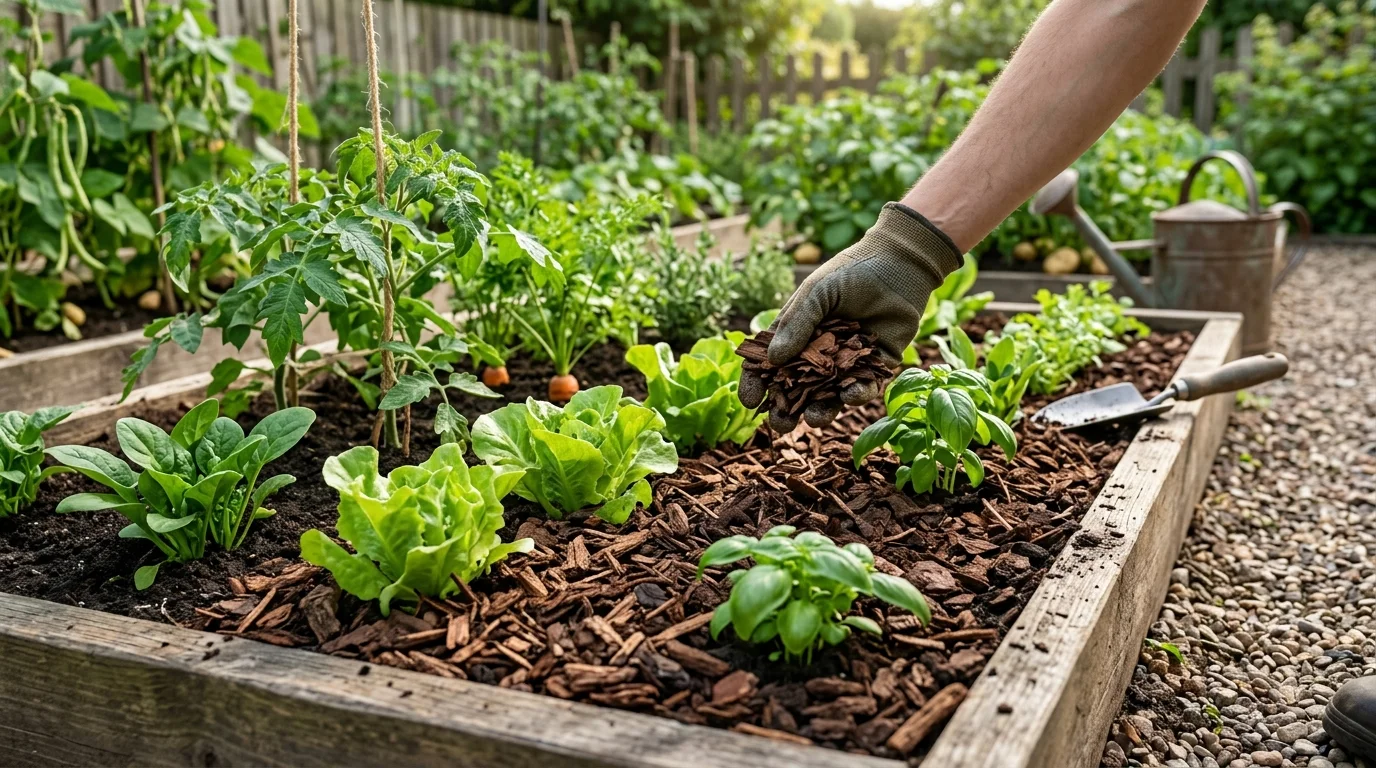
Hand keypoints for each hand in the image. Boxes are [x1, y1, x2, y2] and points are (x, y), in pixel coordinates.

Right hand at [740, 203, 961, 431]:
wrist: (900, 264)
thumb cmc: (851, 272)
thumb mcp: (817, 293)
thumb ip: (797, 324)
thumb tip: (773, 360)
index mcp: (796, 334)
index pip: (768, 364)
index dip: (756, 383)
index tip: (749, 400)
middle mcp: (818, 353)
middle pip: (795, 389)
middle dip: (786, 410)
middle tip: (780, 423)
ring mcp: (846, 363)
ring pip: (828, 396)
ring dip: (820, 411)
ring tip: (815, 418)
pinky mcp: (875, 366)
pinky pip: (863, 387)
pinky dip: (856, 395)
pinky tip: (850, 396)